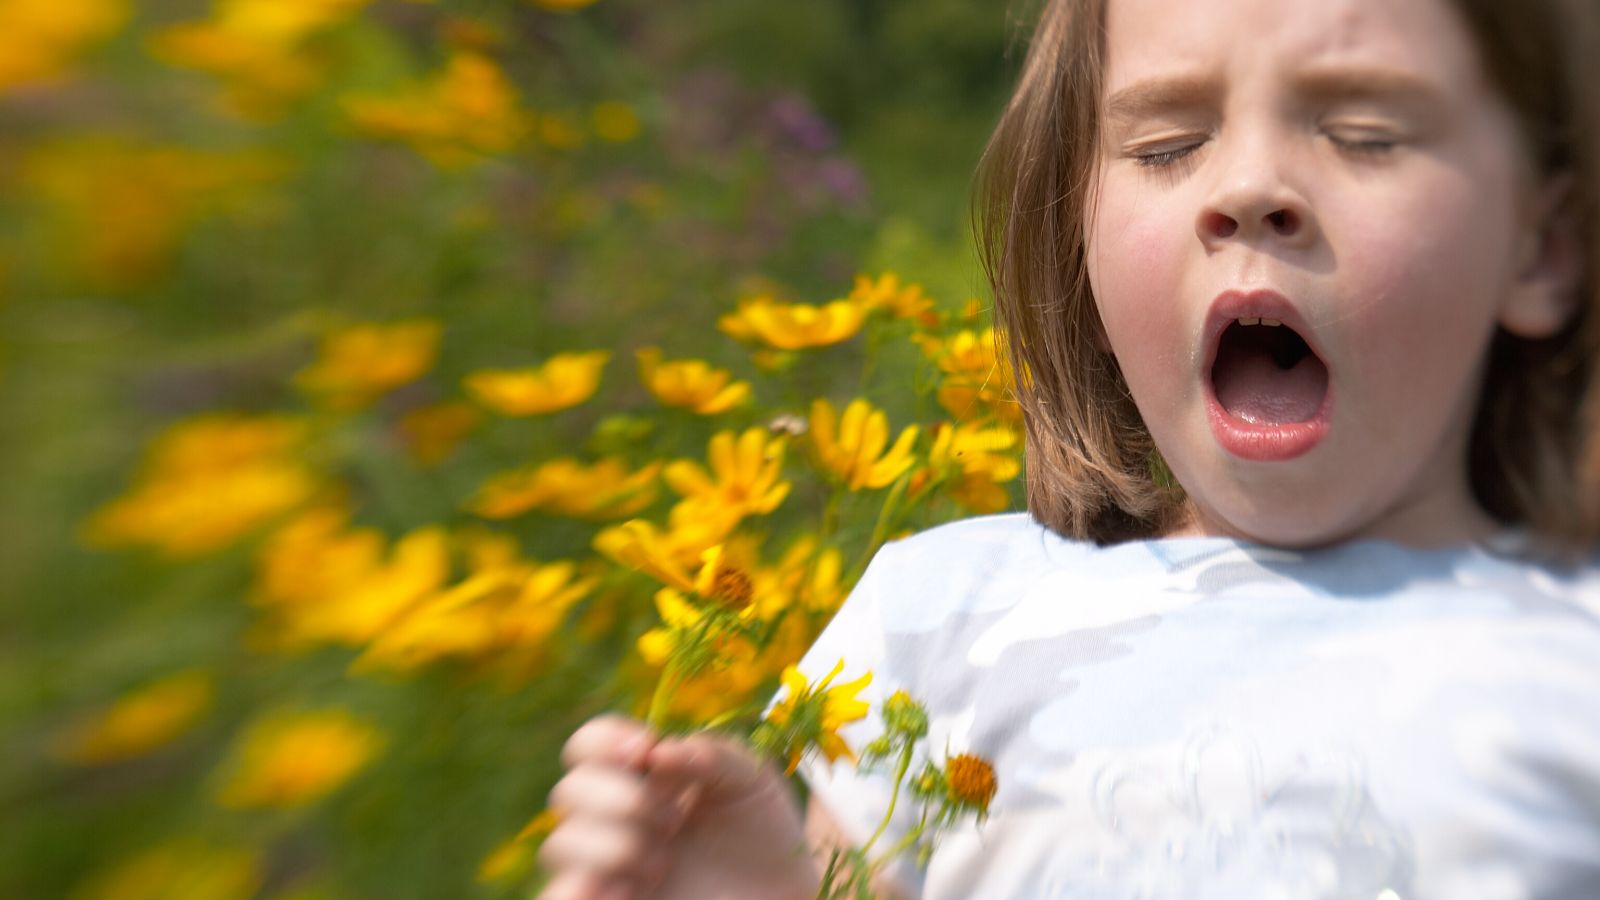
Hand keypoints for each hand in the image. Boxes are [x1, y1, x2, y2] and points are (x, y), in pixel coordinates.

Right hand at [538, 714, 819, 899]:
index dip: (604, 740)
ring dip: (614, 846)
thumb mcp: (753, 782)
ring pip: (559, 845)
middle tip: (674, 820)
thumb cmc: (764, 836)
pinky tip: (627, 889)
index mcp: (641, 776)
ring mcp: (604, 867)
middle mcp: (613, 818)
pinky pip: (557, 896)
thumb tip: (659, 753)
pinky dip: (580, 888)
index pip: (589, 744)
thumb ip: (714, 755)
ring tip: (663, 863)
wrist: (781, 897)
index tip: (646, 751)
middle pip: (568, 792)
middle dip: (622, 798)